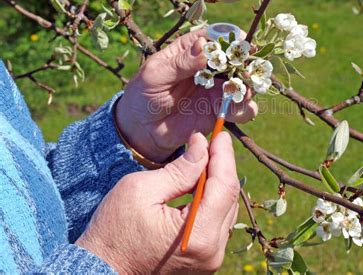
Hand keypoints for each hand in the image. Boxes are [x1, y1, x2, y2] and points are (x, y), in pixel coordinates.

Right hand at [76, 132, 239, 273]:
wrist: (101, 273)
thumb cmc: (113, 233)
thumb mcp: (141, 190)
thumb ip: (179, 169)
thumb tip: (202, 144)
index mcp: (199, 235)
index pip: (225, 186)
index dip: (224, 156)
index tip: (220, 134)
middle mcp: (212, 251)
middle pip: (230, 198)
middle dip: (222, 166)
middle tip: (210, 143)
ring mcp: (210, 260)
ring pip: (227, 210)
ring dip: (217, 183)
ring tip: (203, 160)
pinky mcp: (203, 261)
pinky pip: (217, 224)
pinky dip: (211, 201)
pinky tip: (199, 185)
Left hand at [116, 29, 257, 161]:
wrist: (142, 129)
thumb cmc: (143, 95)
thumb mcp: (156, 75)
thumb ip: (181, 63)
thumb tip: (204, 48)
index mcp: (191, 49)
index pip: (215, 36)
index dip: (230, 38)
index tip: (240, 43)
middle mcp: (208, 66)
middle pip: (236, 58)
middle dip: (245, 63)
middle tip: (247, 71)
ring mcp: (216, 88)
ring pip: (243, 82)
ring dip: (248, 86)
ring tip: (242, 93)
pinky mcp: (220, 109)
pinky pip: (241, 108)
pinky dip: (244, 109)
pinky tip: (235, 111)